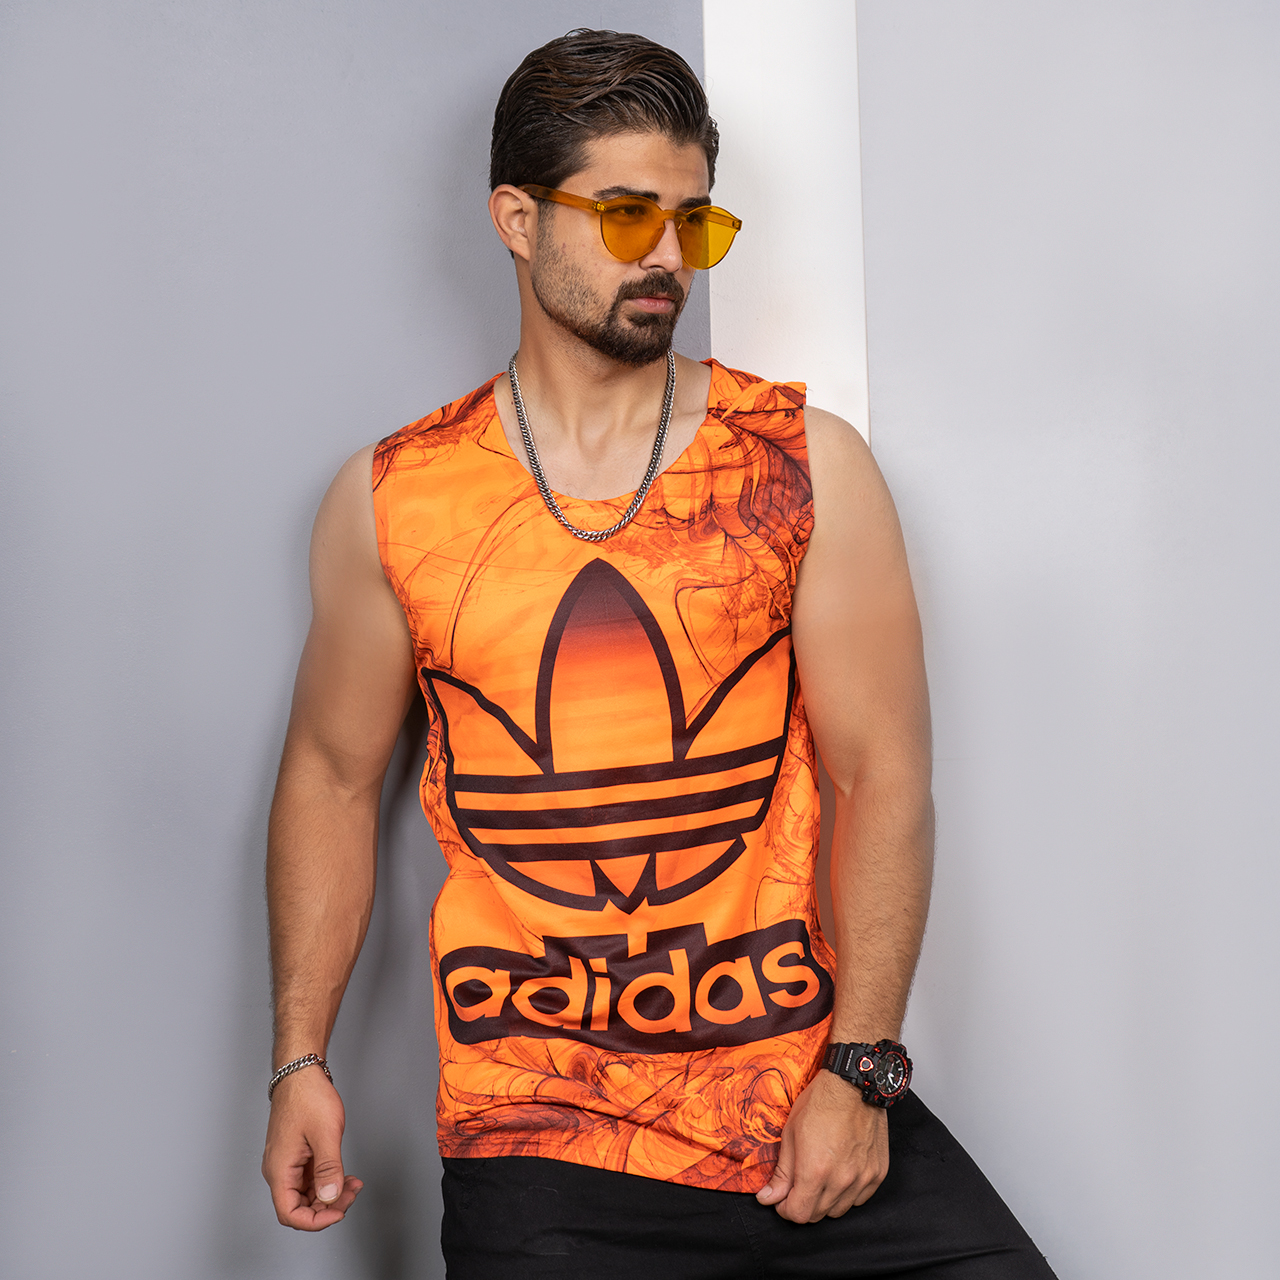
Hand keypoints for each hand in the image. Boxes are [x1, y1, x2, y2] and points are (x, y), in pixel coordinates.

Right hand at [262, 1066, 362, 1229]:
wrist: (301, 1071)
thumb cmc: (307, 1096)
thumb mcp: (325, 1134)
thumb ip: (328, 1169)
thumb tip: (330, 1198)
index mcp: (280, 1169)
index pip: (289, 1214)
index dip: (315, 1221)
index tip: (339, 1212)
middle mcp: (279, 1170)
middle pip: (299, 1206)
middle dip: (328, 1207)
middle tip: (352, 1193)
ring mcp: (288, 1162)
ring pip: (306, 1193)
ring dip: (330, 1194)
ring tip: (353, 1184)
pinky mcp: (297, 1154)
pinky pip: (310, 1178)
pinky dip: (328, 1180)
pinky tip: (345, 1176)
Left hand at [755, 1069, 888, 1221]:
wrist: (853, 1085)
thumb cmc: (820, 1104)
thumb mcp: (790, 1134)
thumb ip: (782, 1173)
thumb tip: (768, 1198)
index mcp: (814, 1172)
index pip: (798, 1214)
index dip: (785, 1209)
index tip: (782, 1198)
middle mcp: (841, 1181)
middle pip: (817, 1215)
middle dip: (802, 1204)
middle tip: (798, 1186)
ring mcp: (862, 1178)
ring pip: (839, 1210)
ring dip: (825, 1201)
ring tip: (820, 1178)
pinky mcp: (877, 1173)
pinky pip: (859, 1199)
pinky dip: (847, 1194)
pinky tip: (840, 1174)